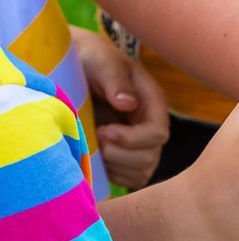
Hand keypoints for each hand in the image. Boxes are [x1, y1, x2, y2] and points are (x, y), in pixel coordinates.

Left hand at [72, 26, 169, 188]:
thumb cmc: (92, 61)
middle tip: (96, 137)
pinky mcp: (127, 158)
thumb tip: (128, 104)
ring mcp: (141, 144)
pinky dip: (112, 174)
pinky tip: (96, 158)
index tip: (104, 131)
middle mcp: (151, 127)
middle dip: (119, 153)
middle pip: (150, 156)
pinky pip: (130, 179)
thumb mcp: (102, 62)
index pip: (157, 133)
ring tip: (94, 147)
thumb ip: (115, 80)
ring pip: (141, 171)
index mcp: (153, 103)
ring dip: (115, 165)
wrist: (78, 68)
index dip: (132, 138)